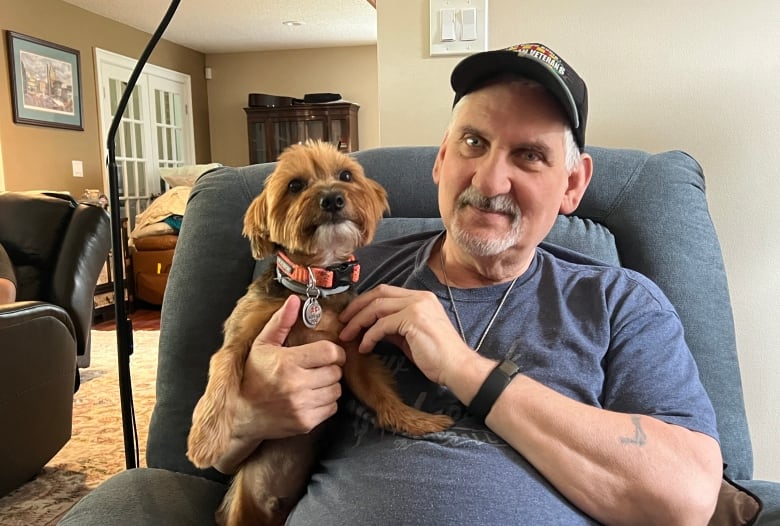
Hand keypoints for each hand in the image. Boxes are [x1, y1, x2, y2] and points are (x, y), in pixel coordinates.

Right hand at [235, 295, 345, 440]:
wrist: (242, 414)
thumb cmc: (253, 377)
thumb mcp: (262, 345)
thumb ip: (281, 322)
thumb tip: (294, 300)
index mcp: (288, 362)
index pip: (330, 353)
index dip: (335, 352)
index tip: (329, 353)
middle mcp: (297, 385)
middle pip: (336, 372)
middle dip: (331, 368)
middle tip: (319, 368)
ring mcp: (302, 406)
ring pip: (336, 390)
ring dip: (330, 385)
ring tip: (315, 382)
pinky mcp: (306, 422)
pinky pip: (332, 408)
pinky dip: (326, 402)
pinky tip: (312, 397)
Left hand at [338, 284, 470, 385]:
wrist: (456, 367)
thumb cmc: (437, 356)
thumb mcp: (412, 336)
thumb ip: (394, 327)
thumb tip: (373, 328)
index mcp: (421, 298)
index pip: (385, 292)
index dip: (365, 302)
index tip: (351, 316)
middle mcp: (419, 297)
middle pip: (378, 293)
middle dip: (357, 307)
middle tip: (343, 322)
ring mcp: (417, 306)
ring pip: (377, 307)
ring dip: (358, 322)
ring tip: (348, 336)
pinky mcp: (413, 319)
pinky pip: (381, 325)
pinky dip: (369, 336)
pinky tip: (364, 348)